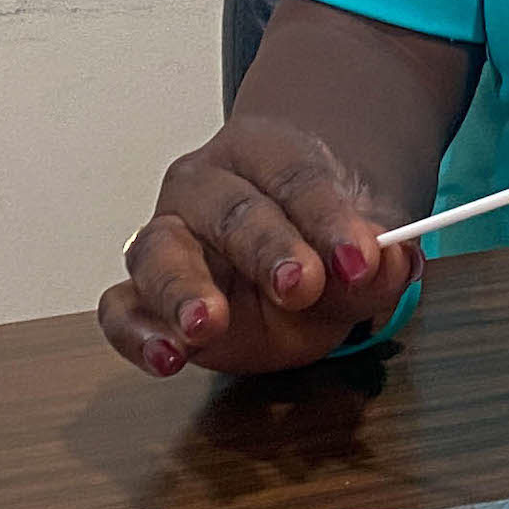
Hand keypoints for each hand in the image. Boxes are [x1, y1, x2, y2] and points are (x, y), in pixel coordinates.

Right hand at [96, 114, 422, 378]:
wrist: (293, 247)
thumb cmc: (320, 238)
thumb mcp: (359, 248)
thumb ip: (377, 262)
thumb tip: (389, 262)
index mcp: (262, 152)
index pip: (295, 176)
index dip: (329, 218)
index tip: (360, 257)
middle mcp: (204, 186)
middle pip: (231, 210)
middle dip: (268, 249)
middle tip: (301, 283)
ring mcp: (166, 237)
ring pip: (158, 250)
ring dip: (183, 290)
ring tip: (207, 325)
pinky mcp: (144, 293)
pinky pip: (120, 306)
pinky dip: (136, 332)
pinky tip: (166, 356)